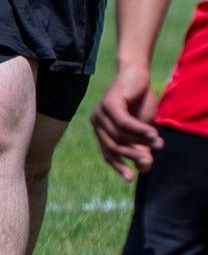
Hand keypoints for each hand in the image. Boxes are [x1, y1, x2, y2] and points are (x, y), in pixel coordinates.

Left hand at [92, 60, 164, 180]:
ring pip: (120, 135)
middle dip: (133, 154)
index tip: (131, 178)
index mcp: (101, 130)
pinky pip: (124, 123)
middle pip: (113, 146)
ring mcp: (100, 113)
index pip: (108, 153)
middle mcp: (96, 123)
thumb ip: (142, 147)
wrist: (137, 76)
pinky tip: (152, 133)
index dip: (119, 166)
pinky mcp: (109, 104)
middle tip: (151, 160)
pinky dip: (139, 130)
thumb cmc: (139, 103)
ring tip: (158, 143)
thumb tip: (145, 169)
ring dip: (141, 141)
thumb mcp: (142, 129)